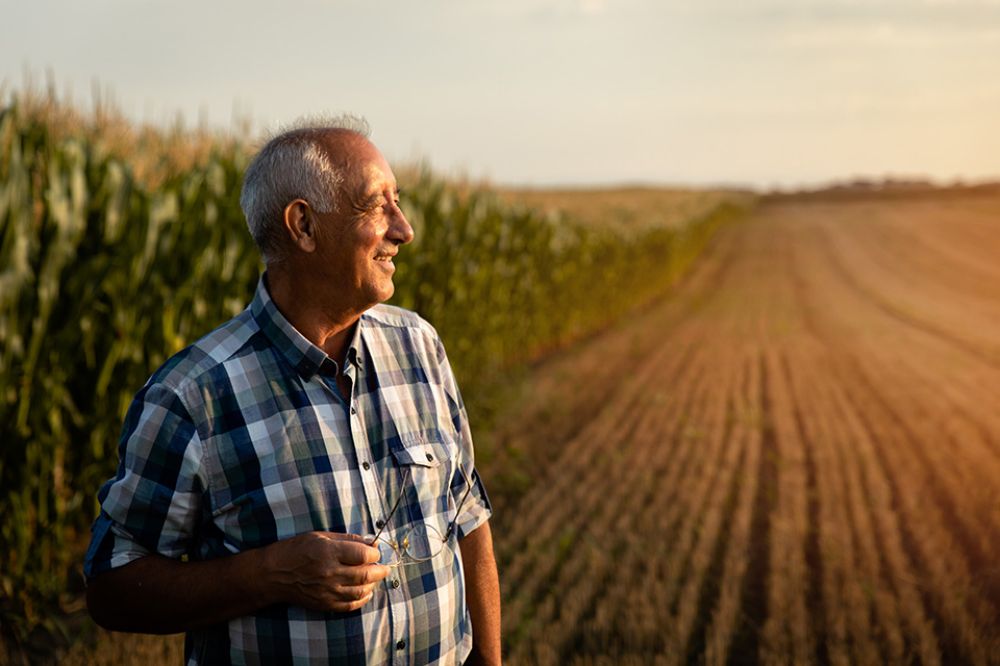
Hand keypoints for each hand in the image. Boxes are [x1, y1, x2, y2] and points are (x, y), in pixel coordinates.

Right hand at [262, 531, 390, 611]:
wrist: (273, 574)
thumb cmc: (296, 550)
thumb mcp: (320, 536)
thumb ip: (347, 539)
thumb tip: (369, 542)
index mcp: (329, 552)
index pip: (363, 555)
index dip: (375, 553)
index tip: (376, 552)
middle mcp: (330, 572)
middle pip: (366, 574)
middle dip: (380, 570)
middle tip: (385, 567)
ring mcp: (327, 591)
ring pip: (360, 591)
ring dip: (373, 584)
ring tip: (375, 578)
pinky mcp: (324, 604)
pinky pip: (349, 605)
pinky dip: (362, 600)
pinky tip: (366, 592)